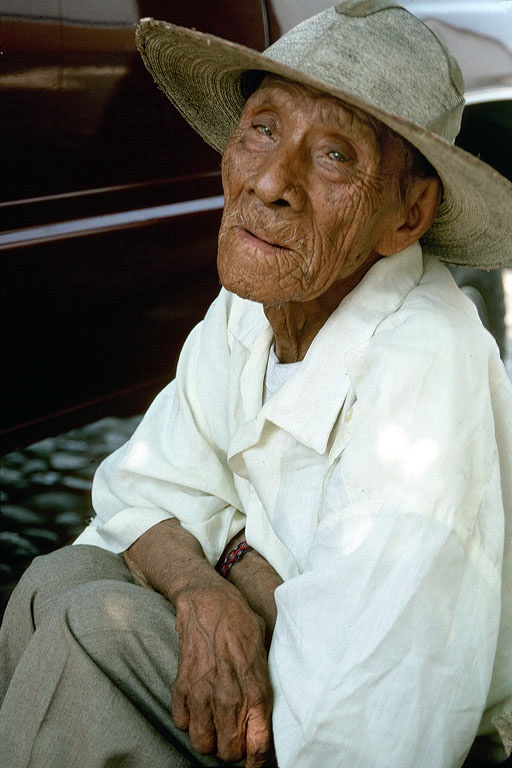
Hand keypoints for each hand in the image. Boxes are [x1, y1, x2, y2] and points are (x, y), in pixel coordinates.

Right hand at [171, 580, 275, 766]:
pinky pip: (182, 723)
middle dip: (232, 750)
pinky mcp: (182, 686)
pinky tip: (198, 708)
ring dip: (208, 739)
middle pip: (228, 752)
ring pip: (202, 743)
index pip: (259, 745)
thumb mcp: (265, 650)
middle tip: (232, 736)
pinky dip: (188, 721)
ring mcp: (203, 693)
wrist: (209, 601)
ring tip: (214, 726)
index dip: (257, 759)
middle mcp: (230, 697)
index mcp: (256, 689)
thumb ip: (264, 683)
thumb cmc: (241, 622)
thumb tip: (266, 712)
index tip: (254, 759)